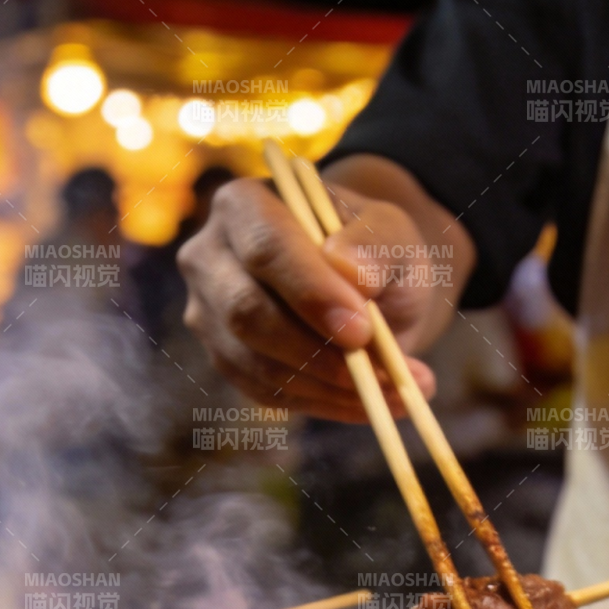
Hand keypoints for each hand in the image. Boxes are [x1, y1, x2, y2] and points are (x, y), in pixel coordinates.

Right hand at [177, 175, 438, 421]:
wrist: (364, 286)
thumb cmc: (372, 250)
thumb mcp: (392, 233)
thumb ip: (377, 244)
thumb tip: (352, 272)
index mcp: (243, 205)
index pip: (265, 249)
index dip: (310, 293)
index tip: (361, 329)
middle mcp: (210, 258)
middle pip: (246, 313)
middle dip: (317, 350)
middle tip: (381, 371)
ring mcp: (211, 315)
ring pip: (257, 364)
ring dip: (330, 387)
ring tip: (398, 392)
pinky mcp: (227, 361)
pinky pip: (270, 394)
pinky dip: (326, 404)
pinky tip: (372, 403)